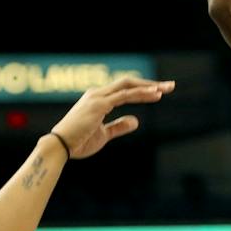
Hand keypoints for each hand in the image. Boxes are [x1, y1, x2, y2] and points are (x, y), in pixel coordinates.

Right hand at [51, 77, 174, 159]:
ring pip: (128, 86)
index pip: (124, 89)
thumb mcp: (103, 135)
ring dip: (150, 86)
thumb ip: (118, 127)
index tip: (160, 91)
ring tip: (167, 88)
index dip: (143, 89)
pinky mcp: (99, 104)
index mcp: (97, 99)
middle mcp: (97, 94)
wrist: (60, 147)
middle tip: (170, 86)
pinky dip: (140, 93)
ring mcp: (98, 97)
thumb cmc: (78, 143)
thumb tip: (136, 120)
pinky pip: (124, 96)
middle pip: (129, 82)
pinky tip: (155, 94)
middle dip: (150, 83)